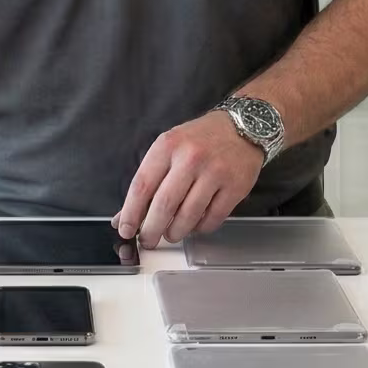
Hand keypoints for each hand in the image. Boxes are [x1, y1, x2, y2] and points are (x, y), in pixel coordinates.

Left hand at [115, 111, 265, 245]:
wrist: (243, 127)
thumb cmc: (201, 139)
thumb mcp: (169, 148)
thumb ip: (148, 180)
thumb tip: (126, 214)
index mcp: (168, 146)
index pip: (142, 186)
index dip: (131, 213)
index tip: (125, 229)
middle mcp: (191, 158)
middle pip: (164, 205)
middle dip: (151, 230)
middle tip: (147, 240)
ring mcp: (215, 173)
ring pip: (188, 217)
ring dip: (175, 232)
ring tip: (171, 234)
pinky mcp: (235, 187)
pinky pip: (212, 219)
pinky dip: (199, 228)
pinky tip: (194, 225)